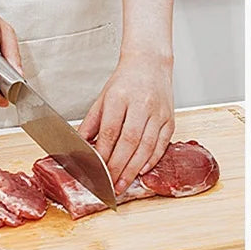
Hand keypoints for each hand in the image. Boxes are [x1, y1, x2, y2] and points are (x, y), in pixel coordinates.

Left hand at [78, 49, 174, 193]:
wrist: (150, 64)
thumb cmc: (125, 81)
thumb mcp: (103, 98)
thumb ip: (91, 124)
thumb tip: (80, 148)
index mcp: (120, 97)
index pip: (110, 131)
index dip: (103, 154)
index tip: (96, 171)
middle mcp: (141, 104)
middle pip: (129, 141)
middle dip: (118, 167)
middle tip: (109, 185)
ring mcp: (158, 112)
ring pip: (147, 146)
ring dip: (134, 168)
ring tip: (123, 184)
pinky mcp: (170, 118)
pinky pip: (162, 143)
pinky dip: (152, 159)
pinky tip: (141, 170)